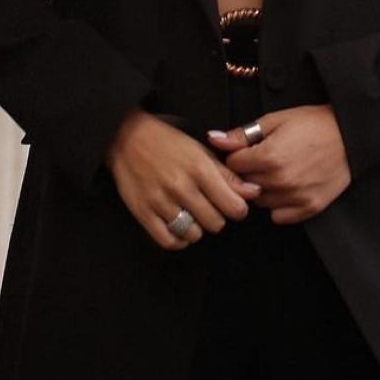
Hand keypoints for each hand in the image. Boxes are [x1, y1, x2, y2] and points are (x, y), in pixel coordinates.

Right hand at [105, 109, 262, 251]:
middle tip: (209, 206)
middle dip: (217, 217)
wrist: (126, 138)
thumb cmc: (167, 142)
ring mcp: (161, 202)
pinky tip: (180, 227)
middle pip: (216, 223)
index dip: (238, 209)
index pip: (234, 207)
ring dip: (197, 228)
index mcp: (199, 168)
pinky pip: (169, 241)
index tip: (232, 205)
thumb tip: (252, 193)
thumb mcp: (200, 151)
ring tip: (192, 214)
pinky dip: (179, 239)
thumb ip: (227, 174)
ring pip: (194, 234)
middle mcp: (181, 187)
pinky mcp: (143, 213)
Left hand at [206, 104, 351, 223]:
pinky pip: (278, 216)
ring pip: (259, 202)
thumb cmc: (313, 123)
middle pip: (244, 185)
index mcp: (269, 157)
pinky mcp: (309, 208)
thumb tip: (213, 139)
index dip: (238, 155)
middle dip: (248, 173)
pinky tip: (287, 186)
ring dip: (262, 189)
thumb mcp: (276, 120)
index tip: (248, 149)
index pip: (232, 165)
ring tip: (277, 171)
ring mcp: (295, 197)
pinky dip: (278, 204)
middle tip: (263, 159)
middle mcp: (280, 181)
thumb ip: (242, 134)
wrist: (350, 135)